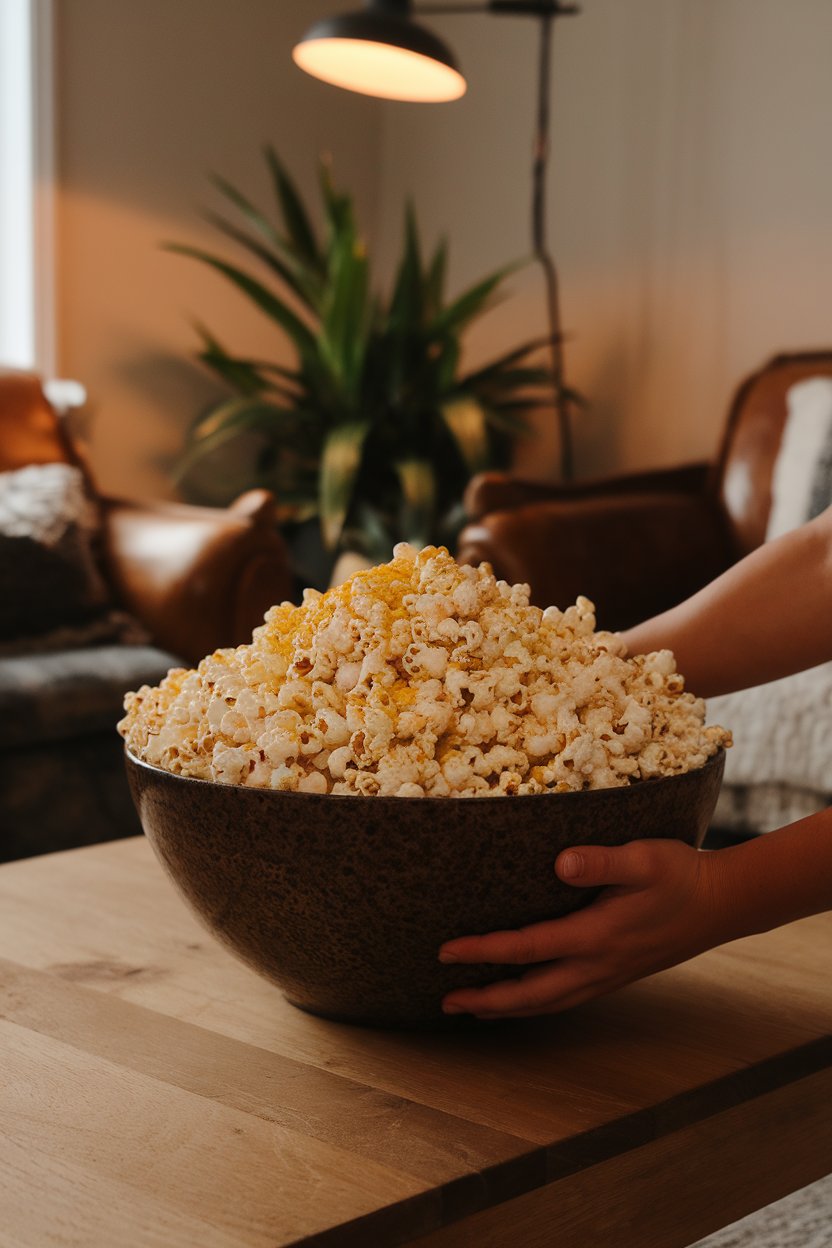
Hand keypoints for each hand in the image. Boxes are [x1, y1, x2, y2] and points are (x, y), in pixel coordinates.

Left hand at [439, 839, 726, 1017]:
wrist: (721, 902)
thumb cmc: (679, 873)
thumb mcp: (644, 857)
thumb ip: (602, 861)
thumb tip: (560, 864)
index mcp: (596, 935)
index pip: (525, 949)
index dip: (481, 952)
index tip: (444, 952)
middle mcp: (597, 964)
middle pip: (529, 994)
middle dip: (485, 1001)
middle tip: (445, 1002)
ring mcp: (607, 975)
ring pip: (547, 1003)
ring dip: (507, 1009)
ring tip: (472, 1009)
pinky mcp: (615, 975)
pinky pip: (565, 999)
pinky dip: (535, 1005)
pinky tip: (524, 999)